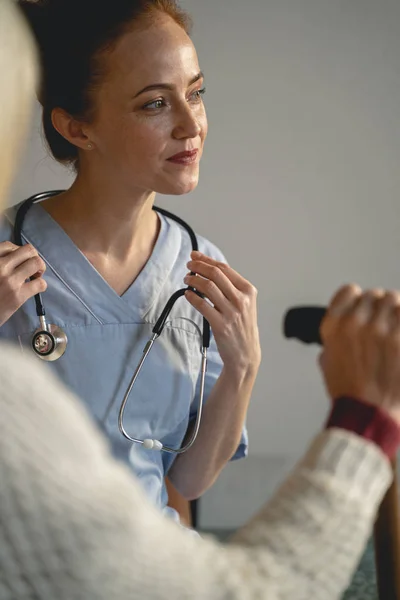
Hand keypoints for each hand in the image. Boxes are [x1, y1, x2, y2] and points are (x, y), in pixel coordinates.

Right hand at [0, 241, 46, 326]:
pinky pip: (40, 283)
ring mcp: (9, 280)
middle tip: (31, 268)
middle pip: (28, 251)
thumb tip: (16, 257)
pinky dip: (42, 285)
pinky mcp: (18, 295)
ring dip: (40, 269)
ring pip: (37, 263)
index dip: (19, 252)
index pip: (9, 245)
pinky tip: (35, 288)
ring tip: (35, 277)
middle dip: (34, 258)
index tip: (19, 261)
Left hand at [184, 251, 260, 373]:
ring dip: (193, 280)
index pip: (225, 268)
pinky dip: (192, 297)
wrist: (246, 353)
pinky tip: (187, 294)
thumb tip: (209, 269)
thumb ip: (231, 287)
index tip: (195, 256)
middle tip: (188, 266)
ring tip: (186, 279)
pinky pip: (202, 305)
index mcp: (248, 291)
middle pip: (216, 274)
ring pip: (208, 287)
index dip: (207, 260)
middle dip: (198, 267)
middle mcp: (242, 300)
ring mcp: (231, 312)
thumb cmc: (242, 327)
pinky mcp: (221, 325)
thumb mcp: (244, 303)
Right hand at [319, 284, 399, 423]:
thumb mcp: (328, 362)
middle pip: (373, 295)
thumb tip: (345, 330)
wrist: (370, 413)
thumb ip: (334, 340)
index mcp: (334, 326)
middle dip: (378, 307)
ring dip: (395, 311)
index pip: (348, 291)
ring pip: (393, 300)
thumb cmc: (350, 393)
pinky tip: (399, 334)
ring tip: (395, 325)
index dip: (356, 298)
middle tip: (382, 321)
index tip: (362, 305)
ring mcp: (382, 329)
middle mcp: (356, 323)